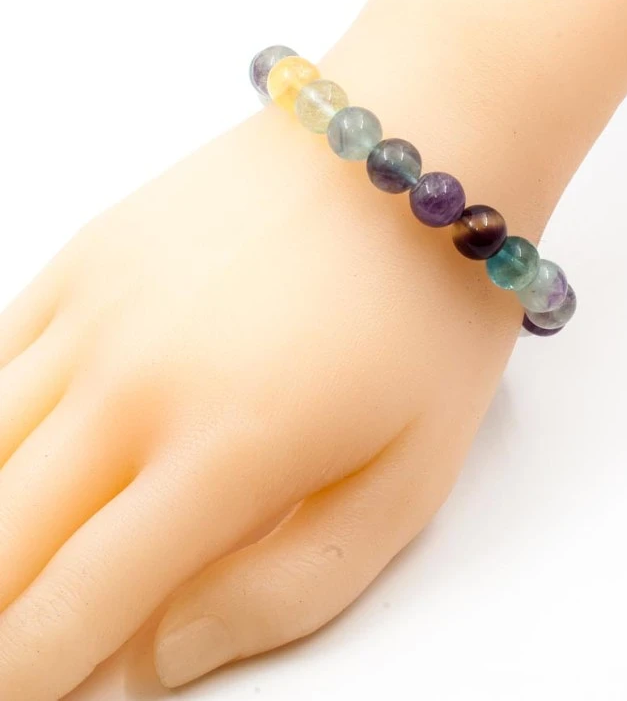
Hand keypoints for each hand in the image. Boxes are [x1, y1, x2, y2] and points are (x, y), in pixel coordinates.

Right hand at [0, 58, 520, 697]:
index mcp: (223, 451)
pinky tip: (10, 457)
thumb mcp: (407, 480)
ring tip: (10, 554)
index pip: (74, 608)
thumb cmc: (428, 308)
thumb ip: (281, 590)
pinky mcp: (90, 253)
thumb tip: (154, 657)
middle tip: (12, 640)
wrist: (412, 138)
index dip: (31, 675)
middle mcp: (132, 382)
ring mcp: (97, 307)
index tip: (27, 694)